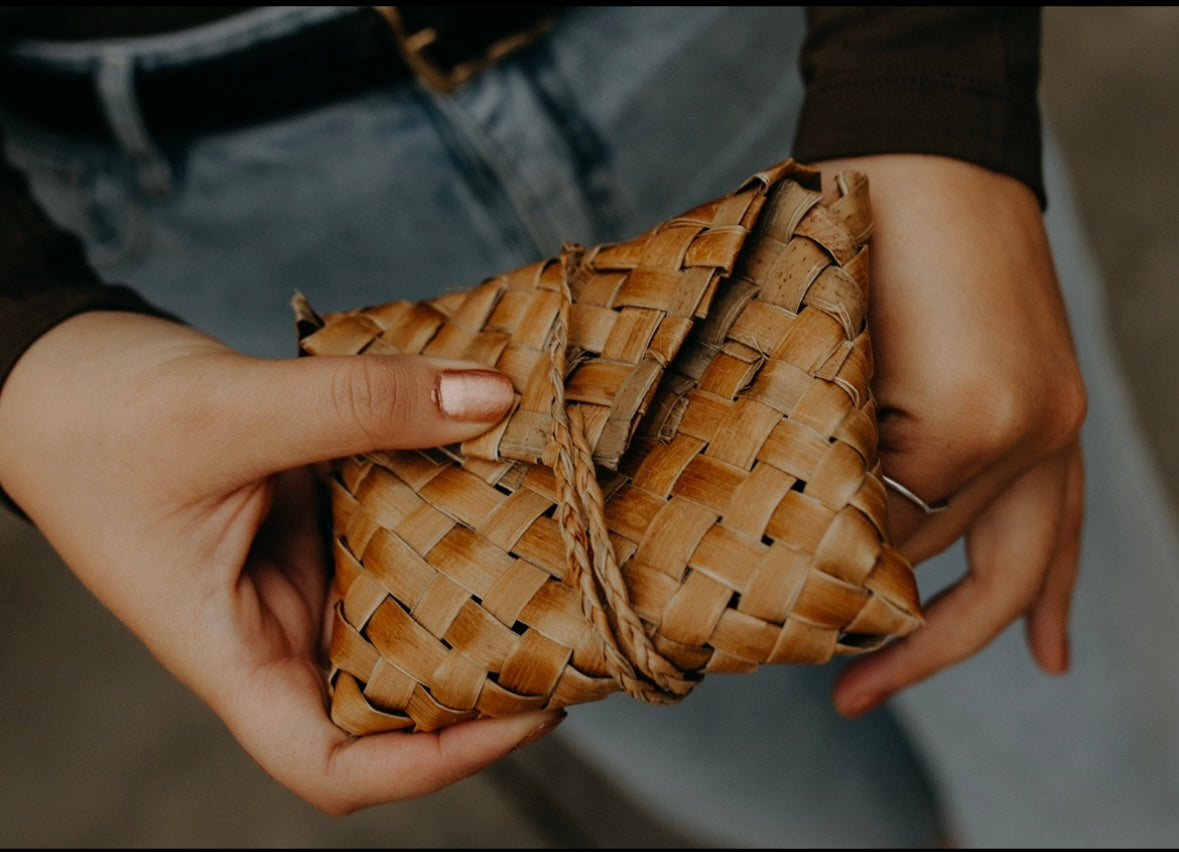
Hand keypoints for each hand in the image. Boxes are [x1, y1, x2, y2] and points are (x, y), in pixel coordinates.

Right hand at [0, 311, 564, 814]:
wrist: (48, 368)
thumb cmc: (93, 417)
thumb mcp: (230, 411)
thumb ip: (362, 403)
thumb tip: (492, 400)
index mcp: (232, 651)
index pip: (333, 761)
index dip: (434, 764)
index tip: (527, 713)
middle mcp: (276, 626)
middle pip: (393, 694)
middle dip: (485, 673)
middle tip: (578, 619)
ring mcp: (299, 572)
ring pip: (405, 608)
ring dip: (477, 585)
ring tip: (564, 546)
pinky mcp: (314, 519)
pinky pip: (394, 531)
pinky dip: (446, 510)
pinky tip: (499, 471)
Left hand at [810, 155, 1087, 716]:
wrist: (929, 148)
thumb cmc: (853, 230)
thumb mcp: (816, 348)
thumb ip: (824, 448)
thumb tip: (805, 529)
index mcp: (958, 423)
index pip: (877, 540)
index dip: (823, 575)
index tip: (770, 605)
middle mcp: (1025, 434)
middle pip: (946, 567)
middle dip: (891, 634)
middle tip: (839, 694)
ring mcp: (1054, 423)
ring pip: (1019, 564)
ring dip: (965, 636)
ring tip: (894, 688)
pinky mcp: (1058, 410)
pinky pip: (1065, 523)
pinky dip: (1054, 589)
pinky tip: (1050, 655)